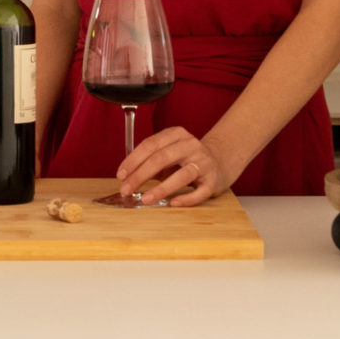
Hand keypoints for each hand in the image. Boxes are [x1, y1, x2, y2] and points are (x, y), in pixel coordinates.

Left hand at [116, 127, 233, 208]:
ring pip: (182, 175)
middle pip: (162, 158)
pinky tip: (172, 203)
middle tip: (126, 189)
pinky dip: (186, 198)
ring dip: (161, 188)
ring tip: (145, 199)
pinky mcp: (213, 180)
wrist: (219, 161)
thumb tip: (127, 177)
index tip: (121, 174)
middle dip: (141, 175)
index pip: (151, 144)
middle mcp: (191, 145)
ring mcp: (203, 162)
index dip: (133, 160)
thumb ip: (150, 162)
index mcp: (176, 135)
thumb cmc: (186, 159)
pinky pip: (199, 192)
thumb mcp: (167, 154)